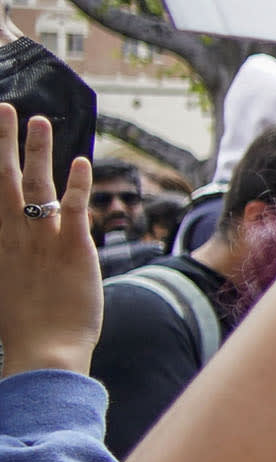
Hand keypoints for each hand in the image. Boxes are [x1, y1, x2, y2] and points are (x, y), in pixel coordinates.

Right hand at [0, 105, 102, 374]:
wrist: (43, 352)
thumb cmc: (24, 329)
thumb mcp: (6, 287)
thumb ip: (8, 257)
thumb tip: (11, 237)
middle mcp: (12, 236)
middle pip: (3, 179)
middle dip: (2, 141)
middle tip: (5, 109)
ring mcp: (41, 240)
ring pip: (37, 184)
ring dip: (38, 150)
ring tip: (39, 121)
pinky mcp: (73, 248)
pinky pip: (75, 207)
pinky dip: (78, 183)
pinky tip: (81, 162)